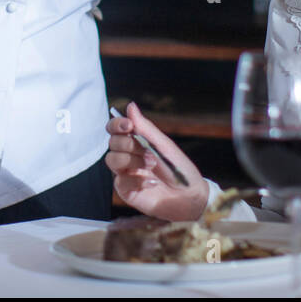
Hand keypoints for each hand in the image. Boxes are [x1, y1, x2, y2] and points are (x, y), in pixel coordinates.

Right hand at [105, 102, 207, 221]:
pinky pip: (120, 181)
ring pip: (111, 160)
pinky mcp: (126, 190)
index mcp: (136, 142)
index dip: (116, 124)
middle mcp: (128, 156)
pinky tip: (152, 183)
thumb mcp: (163, 145)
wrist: (189, 196)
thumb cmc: (178, 168)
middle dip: (129, 145)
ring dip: (132, 161)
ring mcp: (125, 173)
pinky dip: (137, 180)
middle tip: (149, 152)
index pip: (115, 128)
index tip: (128, 126)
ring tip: (151, 165)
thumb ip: (145, 127)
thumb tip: (130, 105)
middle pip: (112, 143)